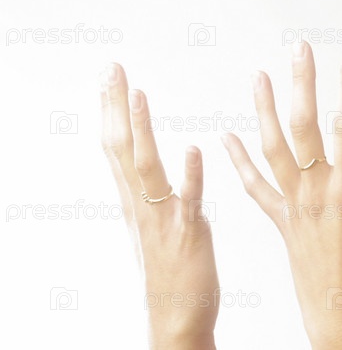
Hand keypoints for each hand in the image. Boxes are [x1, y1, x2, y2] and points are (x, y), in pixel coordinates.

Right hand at [100, 63, 218, 349]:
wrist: (176, 314)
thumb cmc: (172, 267)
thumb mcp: (156, 220)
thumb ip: (153, 189)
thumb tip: (151, 160)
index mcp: (137, 199)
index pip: (118, 146)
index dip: (113, 110)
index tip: (110, 76)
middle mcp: (142, 204)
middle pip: (122, 148)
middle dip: (117, 106)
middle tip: (112, 68)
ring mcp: (163, 217)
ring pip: (146, 167)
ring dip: (142, 130)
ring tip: (138, 94)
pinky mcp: (188, 232)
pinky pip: (187, 199)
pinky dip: (187, 174)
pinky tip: (190, 148)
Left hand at [221, 42, 341, 348]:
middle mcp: (317, 191)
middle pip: (305, 128)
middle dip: (302, 84)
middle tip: (299, 49)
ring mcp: (294, 205)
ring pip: (273, 150)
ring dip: (264, 111)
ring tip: (259, 76)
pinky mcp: (281, 220)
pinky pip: (254, 187)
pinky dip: (239, 162)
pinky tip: (225, 139)